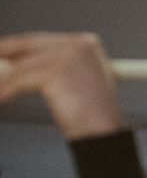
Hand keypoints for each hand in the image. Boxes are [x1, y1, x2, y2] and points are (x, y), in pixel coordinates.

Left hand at [0, 31, 125, 138]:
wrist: (106, 137)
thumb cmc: (94, 121)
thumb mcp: (76, 86)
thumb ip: (53, 69)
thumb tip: (14, 63)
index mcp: (87, 45)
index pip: (43, 41)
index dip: (18, 47)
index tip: (3, 52)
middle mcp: (78, 45)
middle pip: (29, 45)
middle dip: (5, 53)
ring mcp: (67, 57)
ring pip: (23, 66)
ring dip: (5, 79)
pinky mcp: (55, 72)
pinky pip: (21, 80)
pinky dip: (7, 90)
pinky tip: (1, 98)